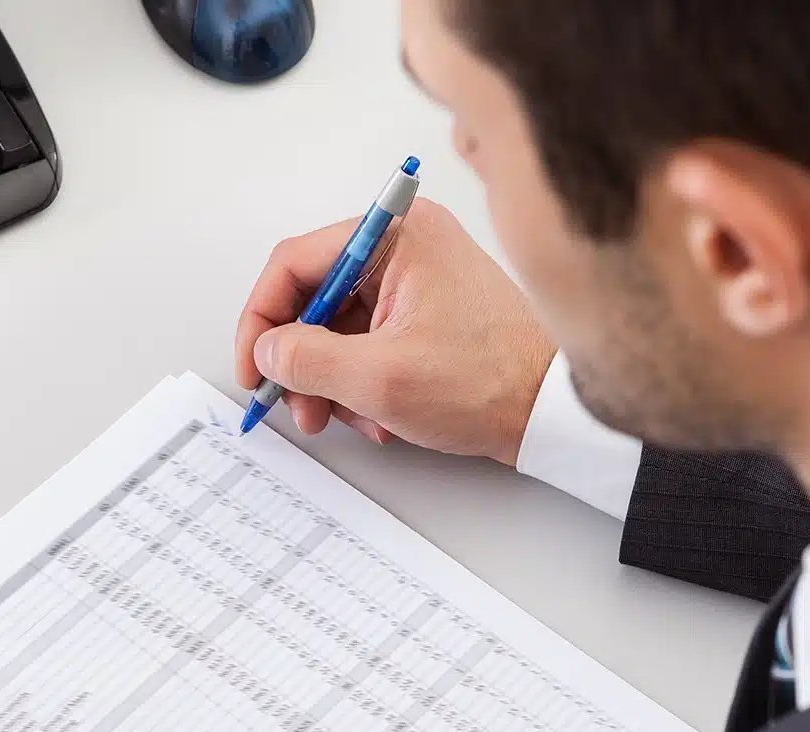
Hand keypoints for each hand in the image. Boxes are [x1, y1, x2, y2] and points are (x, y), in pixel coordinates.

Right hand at [235, 199, 557, 464]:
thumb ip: (307, 361)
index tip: (254, 367)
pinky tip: (380, 415)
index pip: (295, 262)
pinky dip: (362, 381)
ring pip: (339, 326)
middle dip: (302, 360)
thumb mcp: (380, 378)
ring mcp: (419, 279)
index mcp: (397, 235)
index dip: (262, 319)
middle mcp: (407, 245)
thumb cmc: (492, 383)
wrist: (554, 413)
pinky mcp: (428, 311)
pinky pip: (369, 340)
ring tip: (347, 419)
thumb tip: (269, 353)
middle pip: (315, 297)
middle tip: (297, 405)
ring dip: (332, 380)